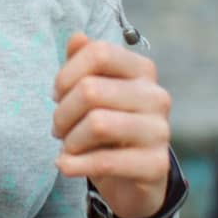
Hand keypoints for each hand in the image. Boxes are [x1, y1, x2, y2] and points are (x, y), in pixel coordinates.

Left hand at [51, 33, 172, 217]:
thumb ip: (84, 63)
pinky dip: (75, 164)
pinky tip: (65, 165)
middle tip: (58, 129)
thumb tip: (77, 38)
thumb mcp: (93, 93)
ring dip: (69, 140)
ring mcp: (159, 130)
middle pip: (91, 90)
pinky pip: (106, 161)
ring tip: (67, 147)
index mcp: (142, 70)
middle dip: (62, 112)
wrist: (132, 179)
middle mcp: (156, 96)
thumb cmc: (107, 128)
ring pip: (97, 124)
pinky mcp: (156, 164)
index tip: (57, 95)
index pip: (99, 53)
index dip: (67, 74)